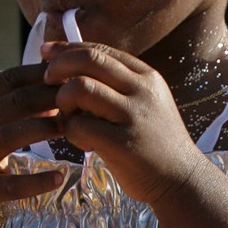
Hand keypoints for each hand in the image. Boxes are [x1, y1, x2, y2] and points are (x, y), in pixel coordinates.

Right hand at [0, 65, 66, 227]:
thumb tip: (46, 76)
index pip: (8, 80)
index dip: (41, 74)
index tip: (70, 73)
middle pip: (14, 103)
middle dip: (50, 97)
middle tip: (79, 98)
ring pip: (9, 136)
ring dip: (43, 128)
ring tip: (71, 127)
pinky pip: (10, 186)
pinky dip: (36, 182)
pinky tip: (59, 177)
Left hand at [41, 42, 206, 205]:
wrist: (181, 180)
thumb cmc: (155, 142)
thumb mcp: (147, 103)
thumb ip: (119, 85)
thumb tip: (74, 66)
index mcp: (146, 76)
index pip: (100, 50)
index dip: (67, 48)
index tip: (46, 52)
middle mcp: (142, 90)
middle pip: (88, 60)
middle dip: (59, 67)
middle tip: (46, 81)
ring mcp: (133, 116)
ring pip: (80, 88)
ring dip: (63, 101)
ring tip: (69, 117)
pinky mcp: (123, 144)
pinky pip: (80, 125)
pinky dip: (71, 131)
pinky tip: (82, 141)